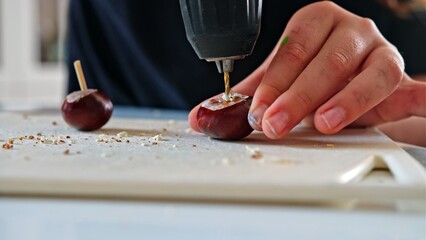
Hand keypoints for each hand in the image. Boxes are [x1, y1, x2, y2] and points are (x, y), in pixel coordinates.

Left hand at [189, 1, 425, 138]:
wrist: (355, 87)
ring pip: (369, 73)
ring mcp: (380, 52)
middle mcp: (351, 32)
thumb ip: (244, 97)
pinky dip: (414, 98)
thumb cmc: (315, 78)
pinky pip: (409, 88)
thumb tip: (200, 116)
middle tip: (273, 124)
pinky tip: (408, 105)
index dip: (273, 82)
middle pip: (327, 61)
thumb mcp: (280, 82)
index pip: (292, 49)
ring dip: (346, 101)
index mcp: (316, 23)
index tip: (256, 111)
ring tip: (322, 124)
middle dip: (297, 96)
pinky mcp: (401, 78)